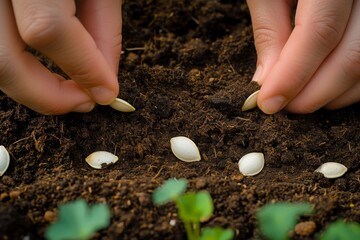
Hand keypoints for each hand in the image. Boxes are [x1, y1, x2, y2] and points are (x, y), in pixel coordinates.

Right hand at [0, 0, 121, 113]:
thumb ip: (103, 33)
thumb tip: (103, 85)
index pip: (47, 29)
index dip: (83, 68)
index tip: (107, 91)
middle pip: (4, 60)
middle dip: (48, 95)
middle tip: (84, 101)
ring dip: (34, 87)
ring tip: (69, 90)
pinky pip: (0, 53)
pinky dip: (24, 71)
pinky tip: (47, 73)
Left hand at [247, 0, 359, 113]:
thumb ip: (269, 31)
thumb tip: (266, 81)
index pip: (320, 32)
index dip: (294, 75)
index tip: (269, 103)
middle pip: (353, 52)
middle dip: (316, 92)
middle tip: (286, 107)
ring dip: (337, 92)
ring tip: (302, 100)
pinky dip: (354, 82)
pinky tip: (329, 87)